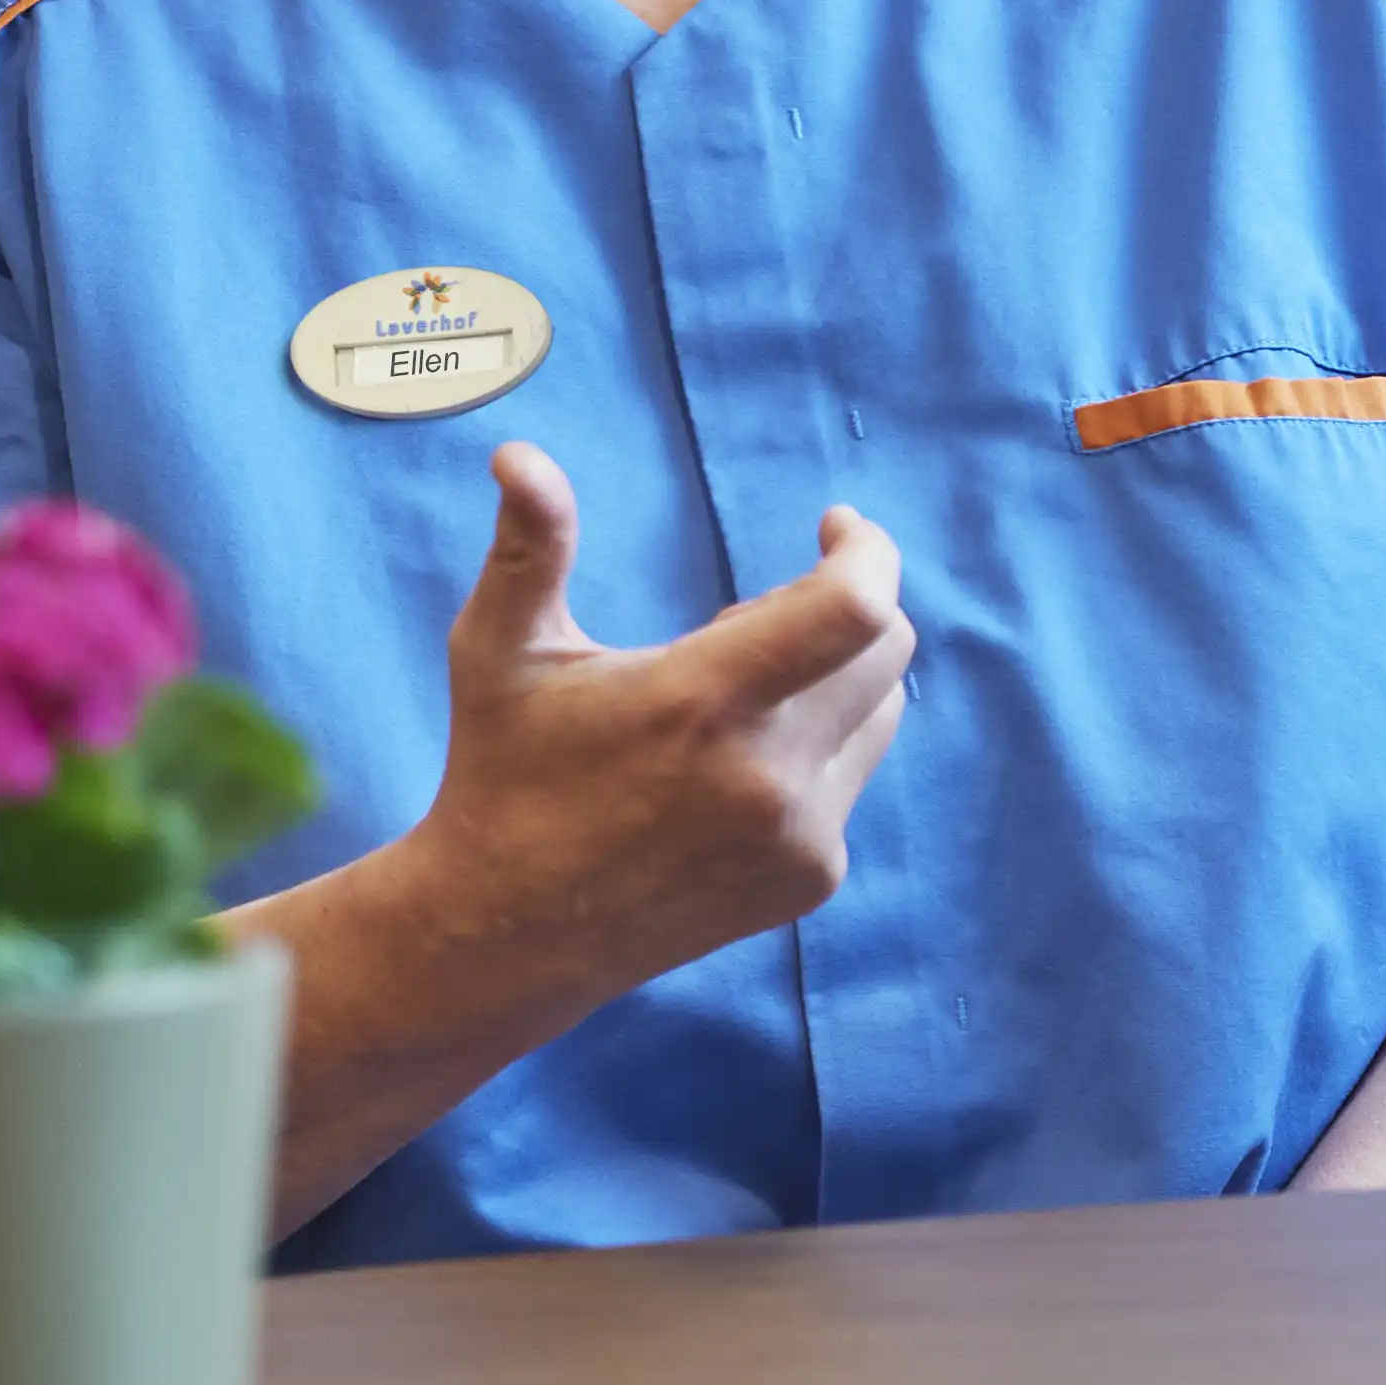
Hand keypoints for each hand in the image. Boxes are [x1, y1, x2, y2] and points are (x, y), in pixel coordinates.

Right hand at [402, 441, 915, 993]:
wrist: (508, 933)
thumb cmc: (501, 770)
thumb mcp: (500, 651)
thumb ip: (529, 546)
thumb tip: (517, 451)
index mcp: (704, 704)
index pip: (858, 610)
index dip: (868, 551)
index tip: (836, 525)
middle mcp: (770, 777)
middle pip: (885, 648)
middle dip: (841, 604)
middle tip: (744, 620)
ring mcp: (799, 837)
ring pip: (880, 711)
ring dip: (833, 677)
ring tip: (729, 698)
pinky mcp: (811, 879)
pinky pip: (852, 777)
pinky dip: (817, 747)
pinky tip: (728, 769)